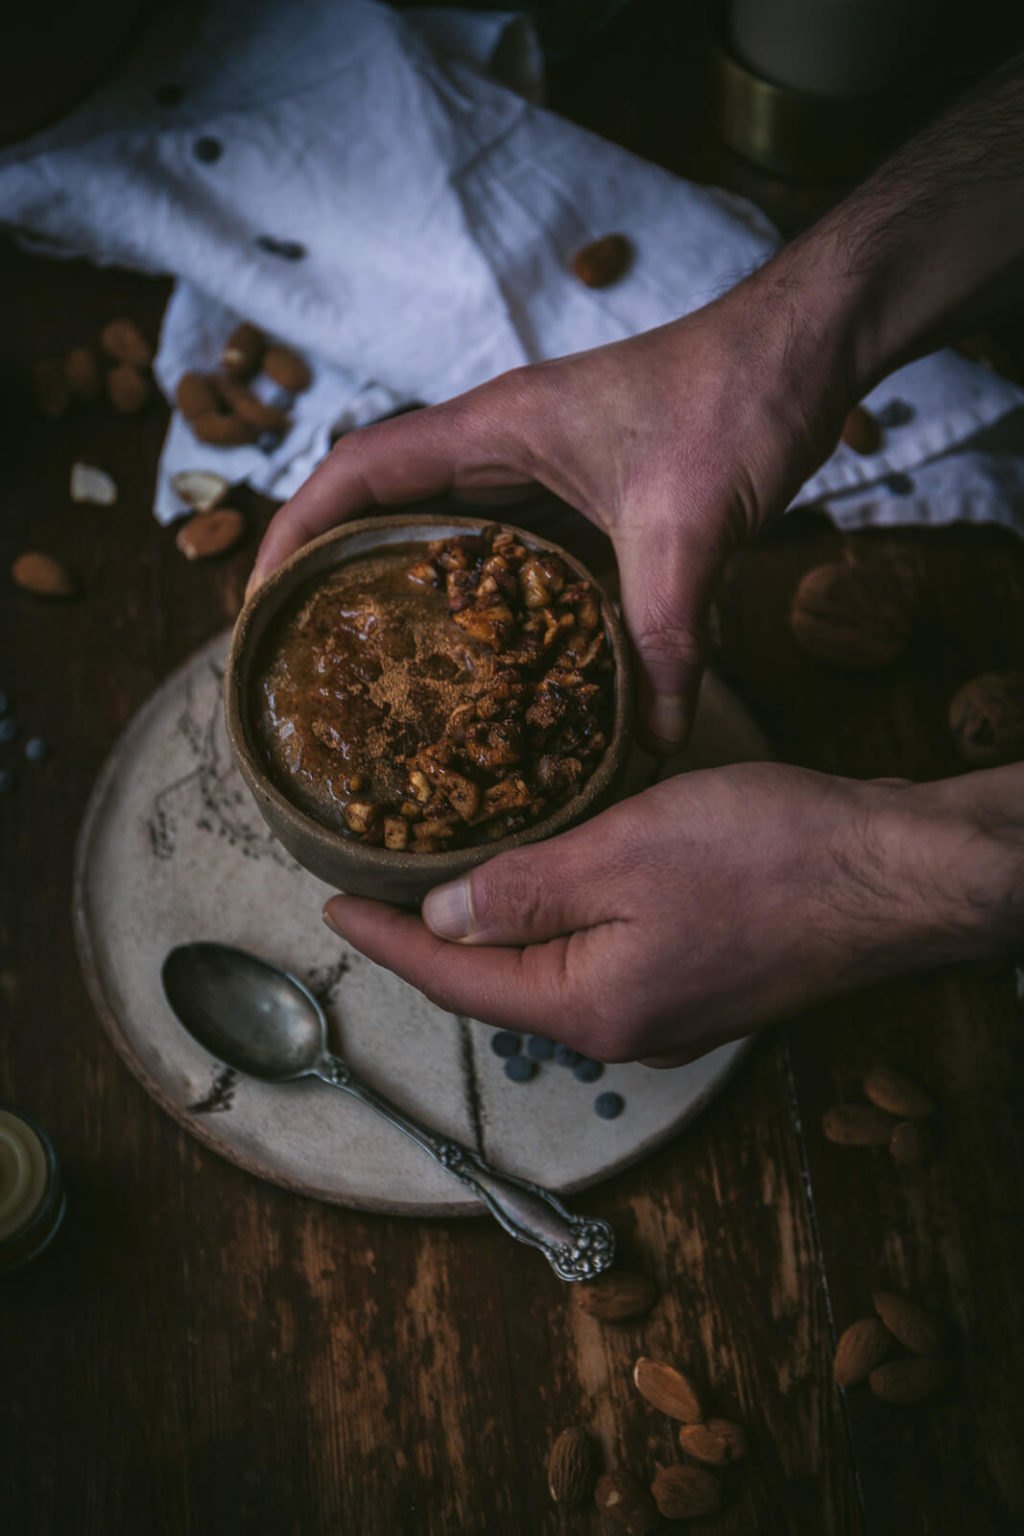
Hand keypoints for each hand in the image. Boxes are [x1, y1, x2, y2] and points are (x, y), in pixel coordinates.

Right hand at [251, 286, 852, 750]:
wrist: (803, 351)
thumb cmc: (737, 400)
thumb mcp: (693, 527)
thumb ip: (665, 635)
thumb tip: (649, 737)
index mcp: (496, 428)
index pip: (359, 470)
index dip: (298, 529)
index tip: (261, 598)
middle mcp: (504, 443)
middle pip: (386, 502)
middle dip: (339, 569)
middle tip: (312, 653)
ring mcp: (541, 463)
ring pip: (447, 525)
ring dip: (411, 583)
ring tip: (380, 666)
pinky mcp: (582, 486)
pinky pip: (511, 542)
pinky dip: (489, 593)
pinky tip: (493, 653)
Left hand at [321, 765, 964, 1065]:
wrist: (896, 876)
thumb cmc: (769, 856)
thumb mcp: (624, 852)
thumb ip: (524, 891)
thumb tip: (442, 920)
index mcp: (591, 1004)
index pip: (457, 979)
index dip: (387, 942)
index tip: (331, 910)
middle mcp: (625, 1029)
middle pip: (502, 986)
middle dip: (435, 942)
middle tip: (379, 891)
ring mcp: (671, 1012)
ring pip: (554, 972)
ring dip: (498, 930)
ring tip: (449, 882)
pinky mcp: (706, 983)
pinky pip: (603, 959)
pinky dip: (560, 923)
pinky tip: (552, 884)